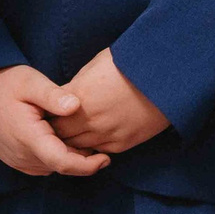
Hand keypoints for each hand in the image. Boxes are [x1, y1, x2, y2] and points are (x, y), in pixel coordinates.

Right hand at [0, 65, 111, 177]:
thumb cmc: (1, 84)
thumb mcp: (29, 81)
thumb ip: (53, 95)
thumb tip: (76, 105)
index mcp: (28, 137)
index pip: (63, 162)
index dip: (87, 165)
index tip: (106, 157)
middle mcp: (21, 155)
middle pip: (59, 167)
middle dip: (82, 161)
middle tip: (100, 144)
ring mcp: (15, 160)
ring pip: (50, 168)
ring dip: (68, 159)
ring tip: (82, 139)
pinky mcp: (13, 159)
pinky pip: (40, 165)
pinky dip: (54, 157)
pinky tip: (61, 139)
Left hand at [50, 49, 170, 154]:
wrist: (166, 75)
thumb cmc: (130, 62)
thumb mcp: (95, 65)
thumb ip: (77, 85)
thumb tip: (66, 98)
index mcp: (79, 96)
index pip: (50, 116)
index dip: (47, 115)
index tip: (49, 112)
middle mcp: (90, 120)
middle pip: (60, 135)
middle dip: (57, 131)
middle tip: (58, 126)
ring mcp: (107, 134)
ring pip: (78, 148)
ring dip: (73, 142)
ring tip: (74, 132)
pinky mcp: (123, 143)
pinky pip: (98, 151)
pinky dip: (92, 147)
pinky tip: (93, 138)